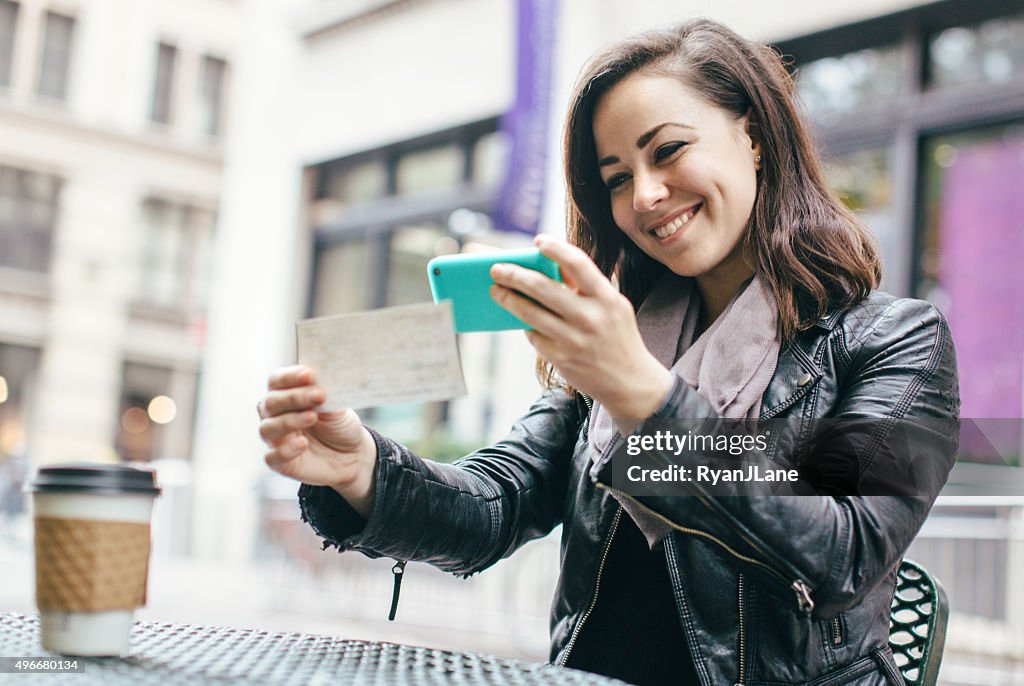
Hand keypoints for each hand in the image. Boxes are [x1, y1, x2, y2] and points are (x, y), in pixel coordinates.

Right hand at [258, 365, 376, 516]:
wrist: (353, 455)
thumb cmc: (339, 425)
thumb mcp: (336, 406)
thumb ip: (324, 394)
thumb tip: (318, 380)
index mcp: (286, 395)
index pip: (277, 380)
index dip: (290, 377)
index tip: (309, 375)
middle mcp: (275, 415)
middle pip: (271, 402)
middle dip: (294, 397)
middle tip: (319, 395)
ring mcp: (276, 439)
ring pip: (268, 428)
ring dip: (289, 421)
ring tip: (313, 417)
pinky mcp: (280, 463)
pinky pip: (272, 457)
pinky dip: (285, 450)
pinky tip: (303, 444)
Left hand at [490, 236, 671, 420]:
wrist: (630, 382)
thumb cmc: (617, 336)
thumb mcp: (612, 306)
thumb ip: (586, 286)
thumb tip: (551, 263)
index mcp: (607, 298)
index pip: (578, 264)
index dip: (556, 249)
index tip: (538, 241)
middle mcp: (590, 318)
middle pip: (543, 288)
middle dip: (515, 275)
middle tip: (497, 269)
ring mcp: (574, 340)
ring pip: (530, 313)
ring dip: (508, 299)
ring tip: (496, 291)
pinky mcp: (561, 358)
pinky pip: (533, 335)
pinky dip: (525, 324)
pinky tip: (519, 318)